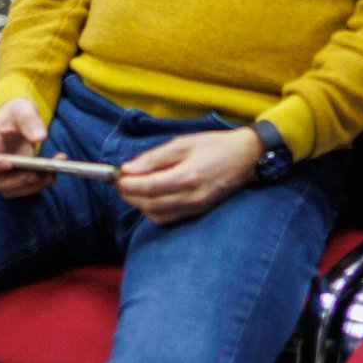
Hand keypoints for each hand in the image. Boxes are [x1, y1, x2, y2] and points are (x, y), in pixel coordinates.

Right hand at [0, 98, 51, 197]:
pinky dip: (41, 184)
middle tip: (34, 174)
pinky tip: (55, 171)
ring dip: (32, 186)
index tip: (8, 163)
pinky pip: (25, 190)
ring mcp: (2, 175)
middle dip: (14, 182)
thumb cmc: (15, 113)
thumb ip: (29, 120)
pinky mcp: (17, 181)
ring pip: (10, 191)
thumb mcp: (21, 108)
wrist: (21, 121)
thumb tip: (39, 138)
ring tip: (52, 171)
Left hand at [116, 128, 263, 224]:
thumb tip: (127, 169)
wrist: (247, 158)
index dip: (127, 185)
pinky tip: (151, 197)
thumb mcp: (183, 143)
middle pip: (148, 205)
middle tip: (121, 182)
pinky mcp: (198, 212)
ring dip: (140, 204)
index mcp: (187, 177)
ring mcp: (195, 208)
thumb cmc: (215, 146)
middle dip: (129, 195)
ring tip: (135, 188)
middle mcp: (191, 197)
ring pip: (156, 215)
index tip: (116, 177)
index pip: (147, 188)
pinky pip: (168, 218)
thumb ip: (154, 158)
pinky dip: (153, 210)